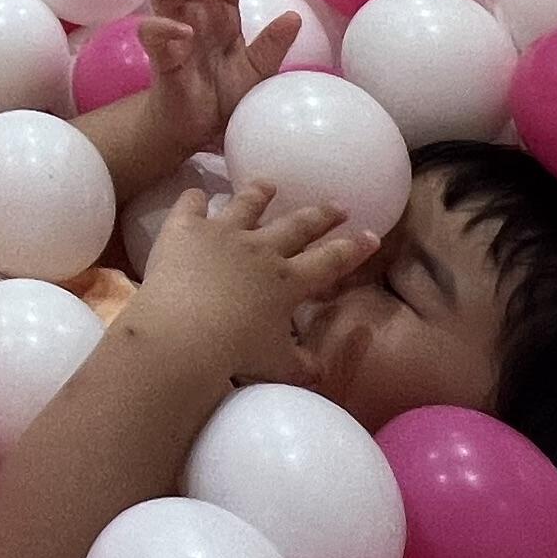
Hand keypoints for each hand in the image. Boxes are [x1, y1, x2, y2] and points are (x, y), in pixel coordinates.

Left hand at [126, 180, 377, 380]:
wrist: (184, 334)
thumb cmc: (235, 354)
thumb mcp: (278, 367)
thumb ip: (303, 367)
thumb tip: (320, 373)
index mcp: (287, 282)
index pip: (330, 261)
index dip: (353, 249)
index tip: (372, 235)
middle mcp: (261, 249)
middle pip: (297, 225)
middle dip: (321, 214)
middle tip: (338, 205)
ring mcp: (222, 233)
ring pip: (246, 204)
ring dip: (260, 192)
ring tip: (269, 184)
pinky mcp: (186, 229)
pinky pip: (191, 205)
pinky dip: (193, 198)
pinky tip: (194, 194)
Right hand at [139, 0, 297, 155]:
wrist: (200, 130)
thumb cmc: (225, 96)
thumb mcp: (258, 70)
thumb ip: (272, 44)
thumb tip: (295, 16)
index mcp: (217, 12)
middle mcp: (192, 13)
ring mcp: (171, 31)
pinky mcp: (157, 55)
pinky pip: (148, 29)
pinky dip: (164, 25)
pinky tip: (187, 34)